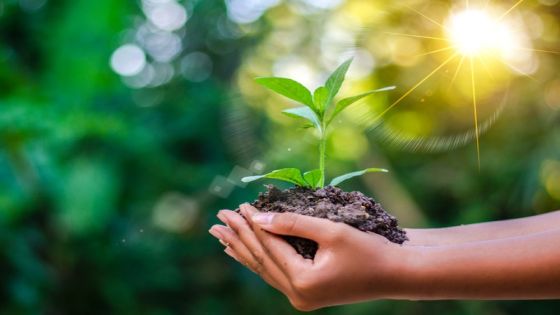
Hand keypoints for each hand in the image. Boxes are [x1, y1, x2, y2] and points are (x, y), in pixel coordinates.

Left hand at [209, 204, 413, 310]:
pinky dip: (259, 260)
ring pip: (265, 269)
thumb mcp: (331, 232)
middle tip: (218, 219)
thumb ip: (293, 224)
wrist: (395, 274)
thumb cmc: (369, 250)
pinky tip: (244, 252)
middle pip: (261, 261)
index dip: (252, 225)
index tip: (236, 206)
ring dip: (243, 250)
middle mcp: (298, 295)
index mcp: (303, 282)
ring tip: (221, 235)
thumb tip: (259, 219)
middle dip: (239, 238)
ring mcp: (301, 297)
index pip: (269, 248)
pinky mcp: (307, 293)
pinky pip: (275, 274)